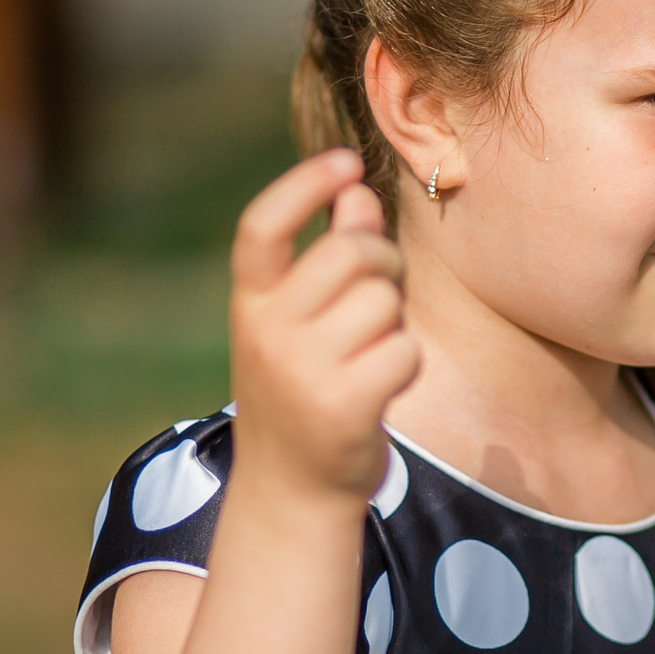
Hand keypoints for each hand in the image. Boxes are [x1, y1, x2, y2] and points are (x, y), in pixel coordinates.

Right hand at [227, 149, 419, 503]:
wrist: (292, 493)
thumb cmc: (305, 392)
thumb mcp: (300, 324)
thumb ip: (328, 257)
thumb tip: (358, 192)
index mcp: (249, 304)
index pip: (263, 226)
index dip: (303, 184)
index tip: (344, 161)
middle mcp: (266, 332)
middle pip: (349, 252)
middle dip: (384, 261)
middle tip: (385, 290)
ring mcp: (301, 370)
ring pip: (383, 301)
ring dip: (395, 320)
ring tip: (372, 351)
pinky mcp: (343, 405)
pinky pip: (403, 350)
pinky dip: (405, 364)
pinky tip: (381, 388)